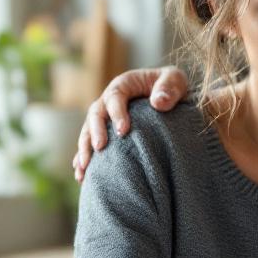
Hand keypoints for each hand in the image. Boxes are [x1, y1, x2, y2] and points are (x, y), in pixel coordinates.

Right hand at [74, 67, 189, 180]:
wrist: (168, 97)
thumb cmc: (172, 87)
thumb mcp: (176, 80)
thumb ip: (170, 88)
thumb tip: (158, 103)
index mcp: (124, 85)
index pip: (115, 96)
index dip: (117, 113)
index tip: (123, 131)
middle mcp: (109, 100)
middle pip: (96, 114)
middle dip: (95, 131)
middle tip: (100, 148)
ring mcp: (104, 118)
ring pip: (88, 131)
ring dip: (84, 148)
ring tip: (84, 168)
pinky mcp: (104, 133)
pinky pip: (89, 145)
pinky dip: (83, 159)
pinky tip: (82, 176)